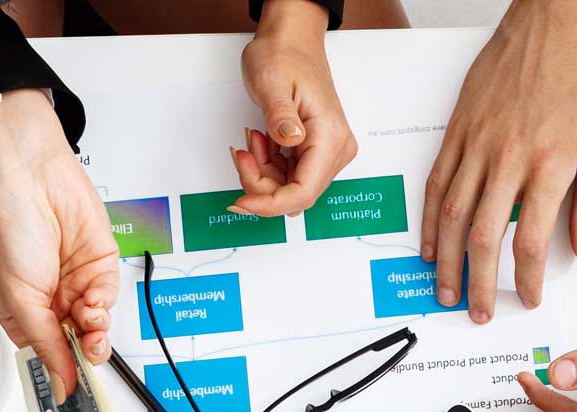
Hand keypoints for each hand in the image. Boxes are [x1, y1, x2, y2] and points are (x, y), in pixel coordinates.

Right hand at [0, 88, 118, 395]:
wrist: (30, 176)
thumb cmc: (9, 226)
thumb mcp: (19, 298)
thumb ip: (45, 344)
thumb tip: (61, 384)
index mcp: (24, 314)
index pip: (50, 357)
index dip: (64, 374)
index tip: (76, 394)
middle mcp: (52, 303)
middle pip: (78, 345)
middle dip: (86, 352)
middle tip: (87, 352)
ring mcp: (77, 285)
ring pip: (98, 326)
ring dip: (96, 329)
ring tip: (87, 318)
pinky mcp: (101, 267)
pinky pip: (110, 298)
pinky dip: (104, 304)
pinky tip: (92, 299)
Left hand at [232, 0, 356, 216]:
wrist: (292, 41)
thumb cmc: (284, 56)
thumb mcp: (272, 82)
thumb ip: (280, 115)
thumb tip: (291, 139)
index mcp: (330, 137)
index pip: (303, 193)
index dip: (270, 205)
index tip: (241, 202)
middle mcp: (335, 150)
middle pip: (295, 194)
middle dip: (262, 183)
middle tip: (242, 153)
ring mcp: (327, 152)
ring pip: (290, 187)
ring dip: (264, 172)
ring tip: (254, 139)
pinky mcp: (316, 151)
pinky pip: (289, 175)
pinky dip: (269, 165)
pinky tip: (262, 141)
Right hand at [422, 0, 576, 319]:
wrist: (551, 31)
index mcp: (548, 165)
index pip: (529, 239)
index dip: (525, 278)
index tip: (528, 297)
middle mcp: (507, 158)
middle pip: (483, 236)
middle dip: (479, 283)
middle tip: (479, 311)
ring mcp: (476, 145)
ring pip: (451, 215)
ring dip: (446, 261)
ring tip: (446, 291)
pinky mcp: (457, 132)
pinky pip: (436, 184)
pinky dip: (430, 222)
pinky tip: (430, 247)